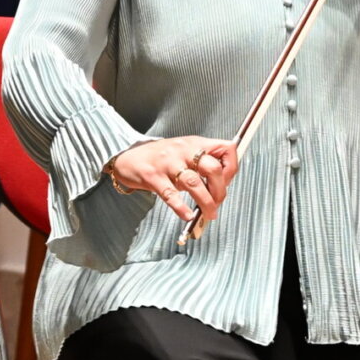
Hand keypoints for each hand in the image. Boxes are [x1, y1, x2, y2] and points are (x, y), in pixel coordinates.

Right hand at [106, 135, 238, 225]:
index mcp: (196, 143)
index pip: (226, 150)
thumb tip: (224, 184)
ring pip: (194, 183)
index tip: (227, 182)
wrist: (128, 155)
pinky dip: (181, 208)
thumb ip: (204, 162)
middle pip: (213, 168)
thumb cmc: (161, 156)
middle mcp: (184, 151)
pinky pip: (171, 194)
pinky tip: (187, 216)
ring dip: (206, 202)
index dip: (231, 168)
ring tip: (209, 214)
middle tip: (218, 203)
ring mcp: (168, 163)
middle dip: (220, 190)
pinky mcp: (153, 176)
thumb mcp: (186, 151)